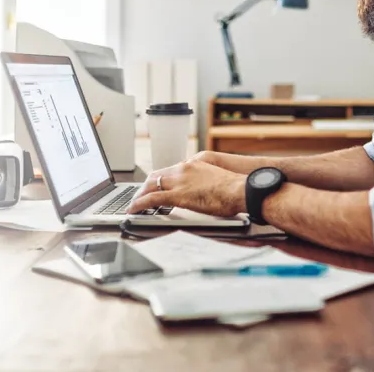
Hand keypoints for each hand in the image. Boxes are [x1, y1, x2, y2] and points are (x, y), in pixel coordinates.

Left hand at [128, 160, 246, 216]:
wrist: (240, 189)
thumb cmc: (233, 188)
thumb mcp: (216, 180)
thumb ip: (204, 182)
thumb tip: (203, 191)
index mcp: (193, 165)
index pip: (169, 170)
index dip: (158, 179)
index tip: (154, 186)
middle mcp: (183, 169)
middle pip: (156, 176)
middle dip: (145, 186)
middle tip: (140, 195)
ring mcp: (179, 181)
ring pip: (151, 185)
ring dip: (140, 195)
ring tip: (134, 204)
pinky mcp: (178, 195)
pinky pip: (152, 199)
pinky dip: (139, 204)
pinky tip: (134, 210)